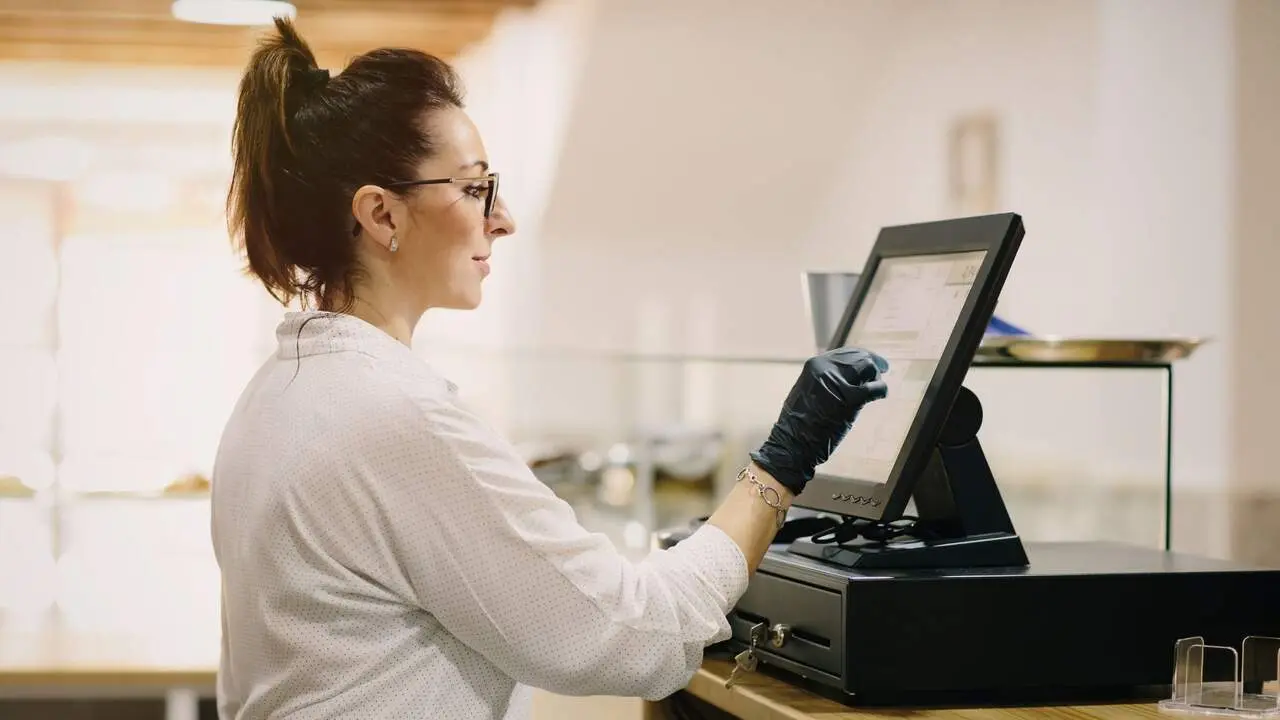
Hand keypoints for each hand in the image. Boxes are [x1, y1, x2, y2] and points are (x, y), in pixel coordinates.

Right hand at [748, 348, 888, 494]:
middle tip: (883, 369)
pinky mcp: (850, 400)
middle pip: (859, 357)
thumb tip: (845, 374)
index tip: (872, 361)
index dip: (861, 355)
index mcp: (813, 365)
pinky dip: (881, 390)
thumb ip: (823, 379)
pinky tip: (881, 395)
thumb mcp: (806, 391)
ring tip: (875, 387)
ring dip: (876, 377)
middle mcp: (825, 369)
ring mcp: (837, 383)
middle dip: (872, 363)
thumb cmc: (799, 423)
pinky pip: (875, 388)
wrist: (793, 443)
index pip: (845, 353)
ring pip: (868, 367)